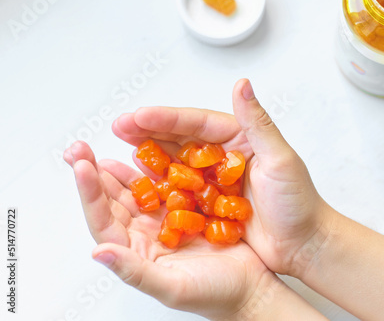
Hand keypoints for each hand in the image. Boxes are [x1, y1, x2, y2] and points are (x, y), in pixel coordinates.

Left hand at [64, 141, 273, 319]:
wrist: (250, 286)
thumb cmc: (213, 294)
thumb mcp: (173, 287)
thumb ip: (134, 271)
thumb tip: (99, 253)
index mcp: (136, 252)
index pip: (103, 221)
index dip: (90, 194)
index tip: (81, 166)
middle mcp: (145, 233)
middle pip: (113, 200)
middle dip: (94, 173)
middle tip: (79, 148)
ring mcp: (164, 219)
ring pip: (136, 188)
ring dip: (120, 168)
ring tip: (106, 145)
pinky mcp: (185, 208)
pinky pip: (165, 183)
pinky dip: (155, 167)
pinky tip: (147, 152)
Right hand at [112, 79, 331, 276]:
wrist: (303, 244)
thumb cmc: (298, 203)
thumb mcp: (280, 160)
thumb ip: (258, 122)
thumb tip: (243, 84)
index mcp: (239, 138)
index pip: (197, 122)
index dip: (166, 118)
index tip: (138, 116)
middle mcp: (223, 155)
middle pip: (180, 138)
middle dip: (148, 131)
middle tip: (118, 127)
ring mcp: (213, 180)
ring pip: (175, 161)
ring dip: (149, 154)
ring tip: (121, 149)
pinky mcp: (208, 204)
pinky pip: (178, 190)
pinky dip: (159, 184)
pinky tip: (139, 181)